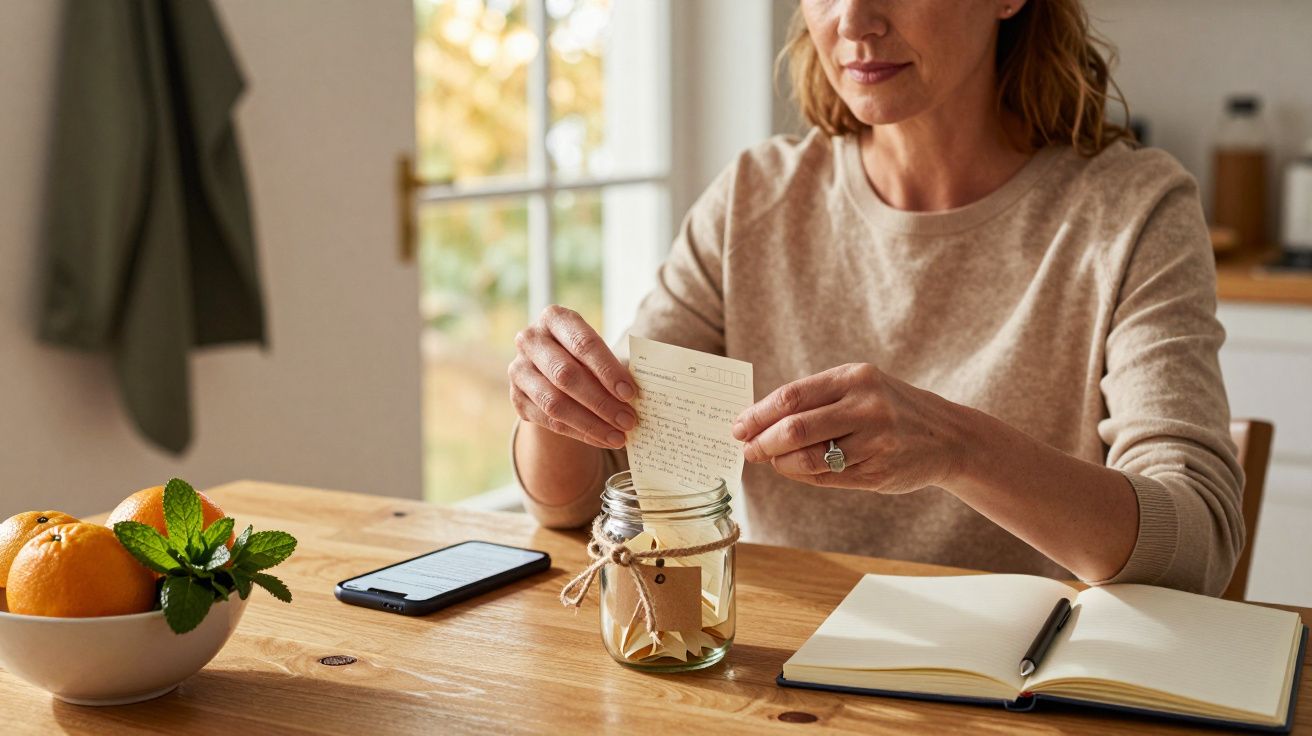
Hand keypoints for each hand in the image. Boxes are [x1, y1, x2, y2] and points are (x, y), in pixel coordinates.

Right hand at [509, 306, 636, 448]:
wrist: (552, 368)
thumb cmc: (585, 355)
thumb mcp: (597, 351)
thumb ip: (614, 367)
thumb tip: (638, 397)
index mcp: (555, 318)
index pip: (583, 344)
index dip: (608, 370)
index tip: (631, 393)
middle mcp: (530, 339)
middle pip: (566, 375)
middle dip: (601, 402)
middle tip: (629, 421)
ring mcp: (518, 369)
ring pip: (554, 403)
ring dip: (590, 423)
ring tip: (619, 436)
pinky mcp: (516, 398)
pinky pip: (549, 421)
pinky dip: (579, 433)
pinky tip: (602, 439)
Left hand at [731, 363, 967, 491]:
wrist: (947, 436)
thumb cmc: (889, 409)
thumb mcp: (858, 388)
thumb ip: (814, 401)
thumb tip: (758, 423)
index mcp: (854, 378)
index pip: (792, 397)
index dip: (758, 415)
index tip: (738, 427)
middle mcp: (866, 407)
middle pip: (795, 428)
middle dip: (763, 442)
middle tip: (748, 450)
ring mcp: (875, 441)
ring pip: (810, 458)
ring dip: (781, 463)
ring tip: (772, 461)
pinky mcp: (878, 471)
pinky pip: (827, 477)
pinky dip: (803, 475)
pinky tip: (795, 470)